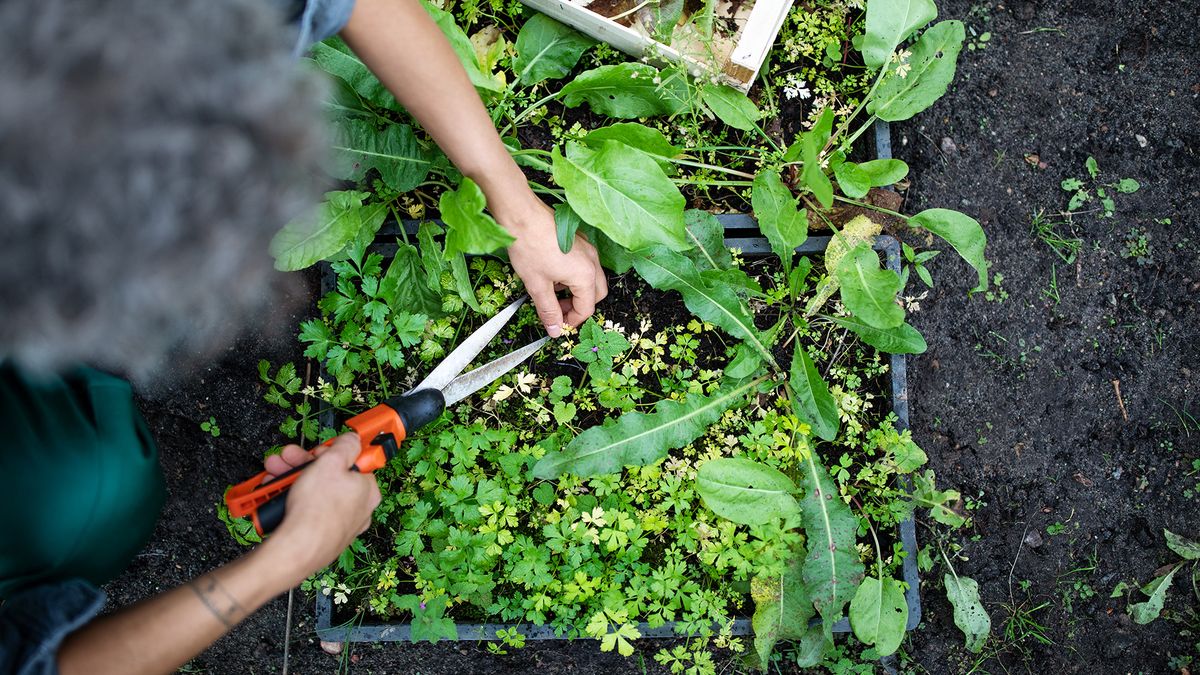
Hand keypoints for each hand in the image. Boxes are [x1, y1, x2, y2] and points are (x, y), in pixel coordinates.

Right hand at [260, 434, 380, 583]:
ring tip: (274, 474)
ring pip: (315, 493)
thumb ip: (346, 445)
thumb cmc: (315, 510)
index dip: (331, 453)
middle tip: (287, 459)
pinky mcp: (321, 536)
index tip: (317, 452)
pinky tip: (275, 494)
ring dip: (292, 479)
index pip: (354, 462)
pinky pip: (308, 511)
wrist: (295, 549)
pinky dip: (292, 500)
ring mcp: (339, 524)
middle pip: (331, 477)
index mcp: (367, 490)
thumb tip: (353, 440)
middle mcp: (358, 509)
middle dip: (304, 465)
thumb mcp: (331, 461)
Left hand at [500, 198, 607, 336]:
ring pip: (592, 279)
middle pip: (596, 294)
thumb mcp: (537, 285)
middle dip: (580, 307)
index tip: (557, 325)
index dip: (571, 321)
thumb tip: (555, 330)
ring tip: (553, 291)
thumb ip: (549, 311)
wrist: (522, 215)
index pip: (586, 308)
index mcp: (585, 275)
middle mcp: (592, 261)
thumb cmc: (529, 246)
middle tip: (558, 311)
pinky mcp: (580, 240)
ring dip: (577, 291)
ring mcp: (588, 248)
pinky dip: (575, 275)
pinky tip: (553, 274)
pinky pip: (586, 264)